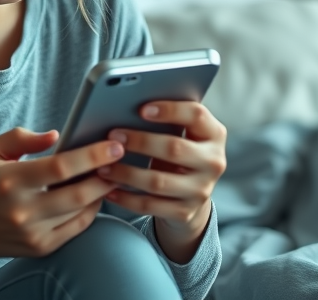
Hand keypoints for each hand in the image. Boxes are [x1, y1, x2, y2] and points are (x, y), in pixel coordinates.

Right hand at [0, 127, 124, 289]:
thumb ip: (21, 137)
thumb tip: (56, 136)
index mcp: (11, 179)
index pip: (60, 167)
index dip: (91, 155)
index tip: (113, 146)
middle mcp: (23, 209)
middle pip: (78, 193)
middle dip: (106, 175)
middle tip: (121, 159)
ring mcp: (34, 232)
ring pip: (82, 210)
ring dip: (101, 191)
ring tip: (111, 173)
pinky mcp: (42, 247)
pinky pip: (77, 226)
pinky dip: (91, 209)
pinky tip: (95, 195)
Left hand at [97, 101, 226, 262]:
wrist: (192, 194)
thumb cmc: (179, 152)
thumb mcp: (182, 133)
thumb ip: (166, 119)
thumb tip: (127, 105)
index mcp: (215, 134)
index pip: (197, 115)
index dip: (170, 110)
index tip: (141, 109)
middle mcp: (214, 162)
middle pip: (174, 148)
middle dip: (140, 141)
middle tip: (113, 136)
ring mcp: (201, 190)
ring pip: (157, 180)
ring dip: (126, 172)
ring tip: (103, 166)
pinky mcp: (186, 212)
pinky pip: (149, 205)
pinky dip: (125, 197)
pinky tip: (109, 189)